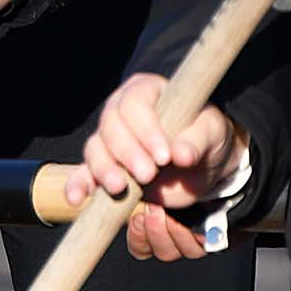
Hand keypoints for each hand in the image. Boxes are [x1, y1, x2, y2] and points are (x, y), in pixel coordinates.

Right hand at [63, 75, 248, 261]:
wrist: (203, 164)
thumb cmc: (206, 137)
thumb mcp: (212, 132)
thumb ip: (198, 140)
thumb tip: (182, 154)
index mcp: (147, 92)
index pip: (135, 103)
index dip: (145, 129)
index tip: (164, 156)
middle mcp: (121, 111)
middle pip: (110, 126)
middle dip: (126, 153)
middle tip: (148, 175)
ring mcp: (110, 140)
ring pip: (95, 149)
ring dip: (104, 169)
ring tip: (120, 188)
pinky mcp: (106, 168)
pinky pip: (85, 173)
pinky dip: (79, 185)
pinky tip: (78, 198)